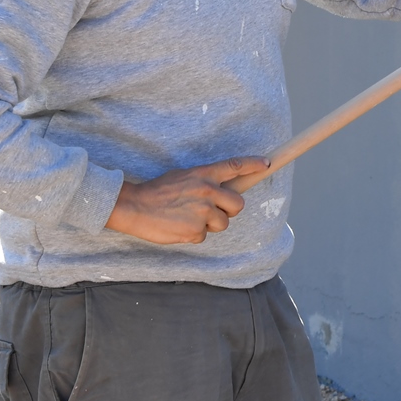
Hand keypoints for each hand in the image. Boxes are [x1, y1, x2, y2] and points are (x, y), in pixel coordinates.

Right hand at [104, 156, 266, 244]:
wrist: (134, 206)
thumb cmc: (157, 191)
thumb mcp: (183, 176)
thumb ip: (203, 181)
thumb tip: (220, 190)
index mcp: (204, 174)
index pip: (234, 166)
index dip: (253, 165)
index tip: (266, 164)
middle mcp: (207, 191)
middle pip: (238, 204)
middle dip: (229, 210)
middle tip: (212, 211)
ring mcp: (203, 212)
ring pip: (222, 224)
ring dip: (210, 225)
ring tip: (188, 218)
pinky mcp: (196, 231)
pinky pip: (204, 236)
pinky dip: (194, 235)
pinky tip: (179, 227)